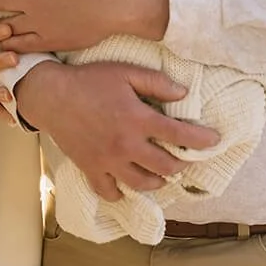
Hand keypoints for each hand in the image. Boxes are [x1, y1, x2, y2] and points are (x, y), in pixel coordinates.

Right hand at [16, 60, 218, 199]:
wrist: (51, 95)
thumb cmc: (89, 81)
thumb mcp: (125, 72)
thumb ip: (156, 83)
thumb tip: (183, 94)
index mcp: (137, 119)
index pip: (179, 134)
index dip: (201, 140)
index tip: (214, 141)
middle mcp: (126, 145)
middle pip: (165, 166)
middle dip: (182, 163)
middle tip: (185, 157)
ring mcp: (108, 161)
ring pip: (142, 184)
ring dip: (158, 180)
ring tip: (162, 174)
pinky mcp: (91, 169)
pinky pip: (110, 192)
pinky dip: (121, 193)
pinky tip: (127, 186)